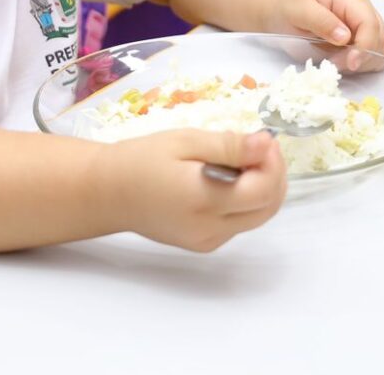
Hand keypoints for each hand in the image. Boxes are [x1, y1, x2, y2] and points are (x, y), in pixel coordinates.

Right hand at [106, 130, 285, 250]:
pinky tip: (225, 180)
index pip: (263, 191)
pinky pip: (239, 223)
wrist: (109, 193)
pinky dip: (244, 200)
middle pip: (267, 208)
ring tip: (241, 160)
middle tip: (259, 147)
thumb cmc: (141, 160)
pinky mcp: (204, 244)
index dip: (273, 163)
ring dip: (262, 188)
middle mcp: (210, 229)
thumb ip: (229, 146)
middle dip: (274, 175)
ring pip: (257, 217)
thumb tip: (266, 144)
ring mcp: (208, 241)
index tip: (264, 138)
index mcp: (203, 200)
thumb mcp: (185, 141)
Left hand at [266, 0, 383, 71]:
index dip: (364, 46)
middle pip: (380, 39)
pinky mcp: (364, 41)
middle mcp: (364, 11)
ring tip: (336, 62)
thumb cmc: (291, 7)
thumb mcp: (299, 9)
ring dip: (363, 63)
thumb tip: (344, 37)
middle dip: (361, 57)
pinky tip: (345, 63)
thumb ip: (321, 20)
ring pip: (381, 51)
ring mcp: (366, 27)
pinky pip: (376, 57)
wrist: (286, 10)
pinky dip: (365, 65)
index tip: (350, 64)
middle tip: (334, 63)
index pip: (370, 23)